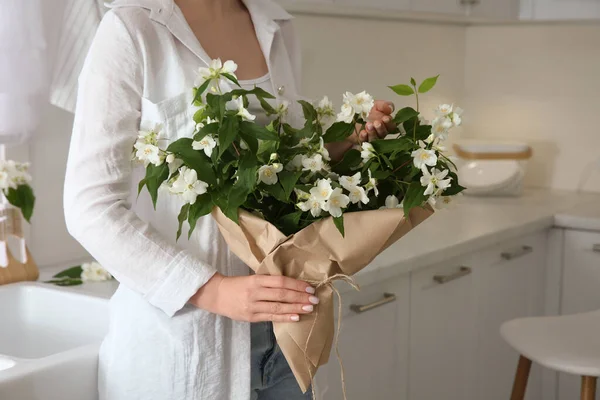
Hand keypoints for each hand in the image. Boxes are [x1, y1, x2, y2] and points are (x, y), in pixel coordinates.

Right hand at [190, 273, 318, 322]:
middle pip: (282, 294)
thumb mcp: (252, 278)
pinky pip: (271, 317)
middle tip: (315, 299)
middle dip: (300, 297)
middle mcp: (255, 292)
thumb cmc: (237, 285)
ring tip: (310, 308)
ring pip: (278, 307)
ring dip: (296, 308)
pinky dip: (285, 317)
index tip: (310, 287)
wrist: (215, 294)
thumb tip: (292, 286)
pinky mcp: (251, 317)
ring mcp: (253, 306)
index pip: (280, 282)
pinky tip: (296, 317)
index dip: (296, 285)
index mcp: (256, 280)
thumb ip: (268, 282)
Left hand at [356, 100, 395, 142]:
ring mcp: (371, 137)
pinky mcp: (362, 140)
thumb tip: (391, 108)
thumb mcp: (374, 105)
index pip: (391, 125)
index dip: (389, 123)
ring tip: (368, 125)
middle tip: (377, 123)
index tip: (385, 118)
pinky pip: (364, 141)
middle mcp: (380, 132)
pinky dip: (364, 137)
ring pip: (375, 138)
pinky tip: (363, 132)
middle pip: (383, 133)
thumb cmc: (366, 110)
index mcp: (385, 124)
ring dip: (372, 132)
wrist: (351, 115)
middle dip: (380, 128)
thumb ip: (383, 106)